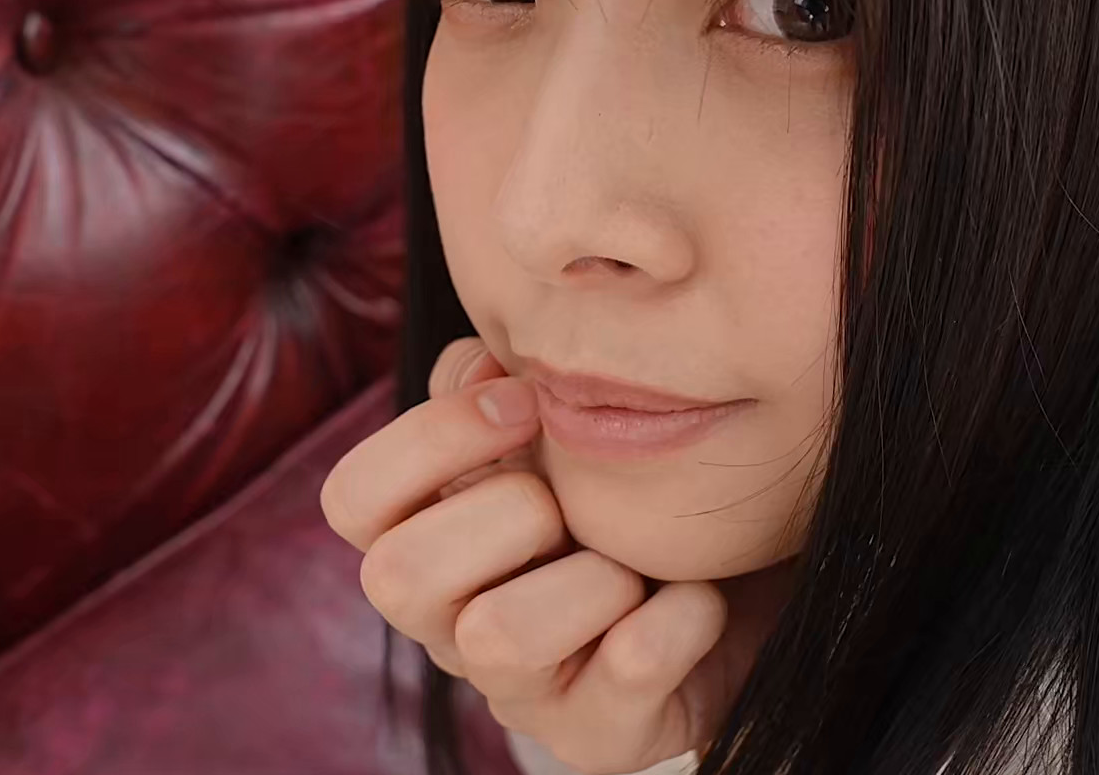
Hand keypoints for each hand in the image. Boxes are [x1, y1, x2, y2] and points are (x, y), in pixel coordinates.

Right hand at [320, 337, 794, 773]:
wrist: (747, 585)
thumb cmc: (626, 499)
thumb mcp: (556, 430)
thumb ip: (496, 385)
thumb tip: (481, 362)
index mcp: (424, 541)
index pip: (350, 501)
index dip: (428, 440)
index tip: (524, 403)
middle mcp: (450, 627)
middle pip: (397, 576)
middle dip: (511, 512)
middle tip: (577, 502)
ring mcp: (520, 694)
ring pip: (498, 637)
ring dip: (593, 576)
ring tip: (637, 564)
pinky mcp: (598, 738)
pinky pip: (630, 664)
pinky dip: (682, 613)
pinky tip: (700, 599)